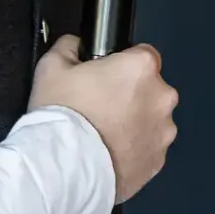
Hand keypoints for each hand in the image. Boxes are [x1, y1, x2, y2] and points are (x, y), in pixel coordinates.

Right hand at [30, 33, 177, 202]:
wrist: (66, 169)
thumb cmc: (63, 116)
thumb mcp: (51, 67)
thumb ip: (69, 46)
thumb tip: (75, 44)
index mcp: (140, 68)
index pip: (143, 54)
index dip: (122, 64)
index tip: (106, 77)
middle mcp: (161, 97)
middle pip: (150, 88)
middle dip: (131, 95)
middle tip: (100, 107)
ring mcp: (163, 132)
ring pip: (152, 120)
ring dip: (135, 123)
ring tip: (103, 134)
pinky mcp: (158, 161)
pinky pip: (148, 148)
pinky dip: (134, 149)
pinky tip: (108, 152)